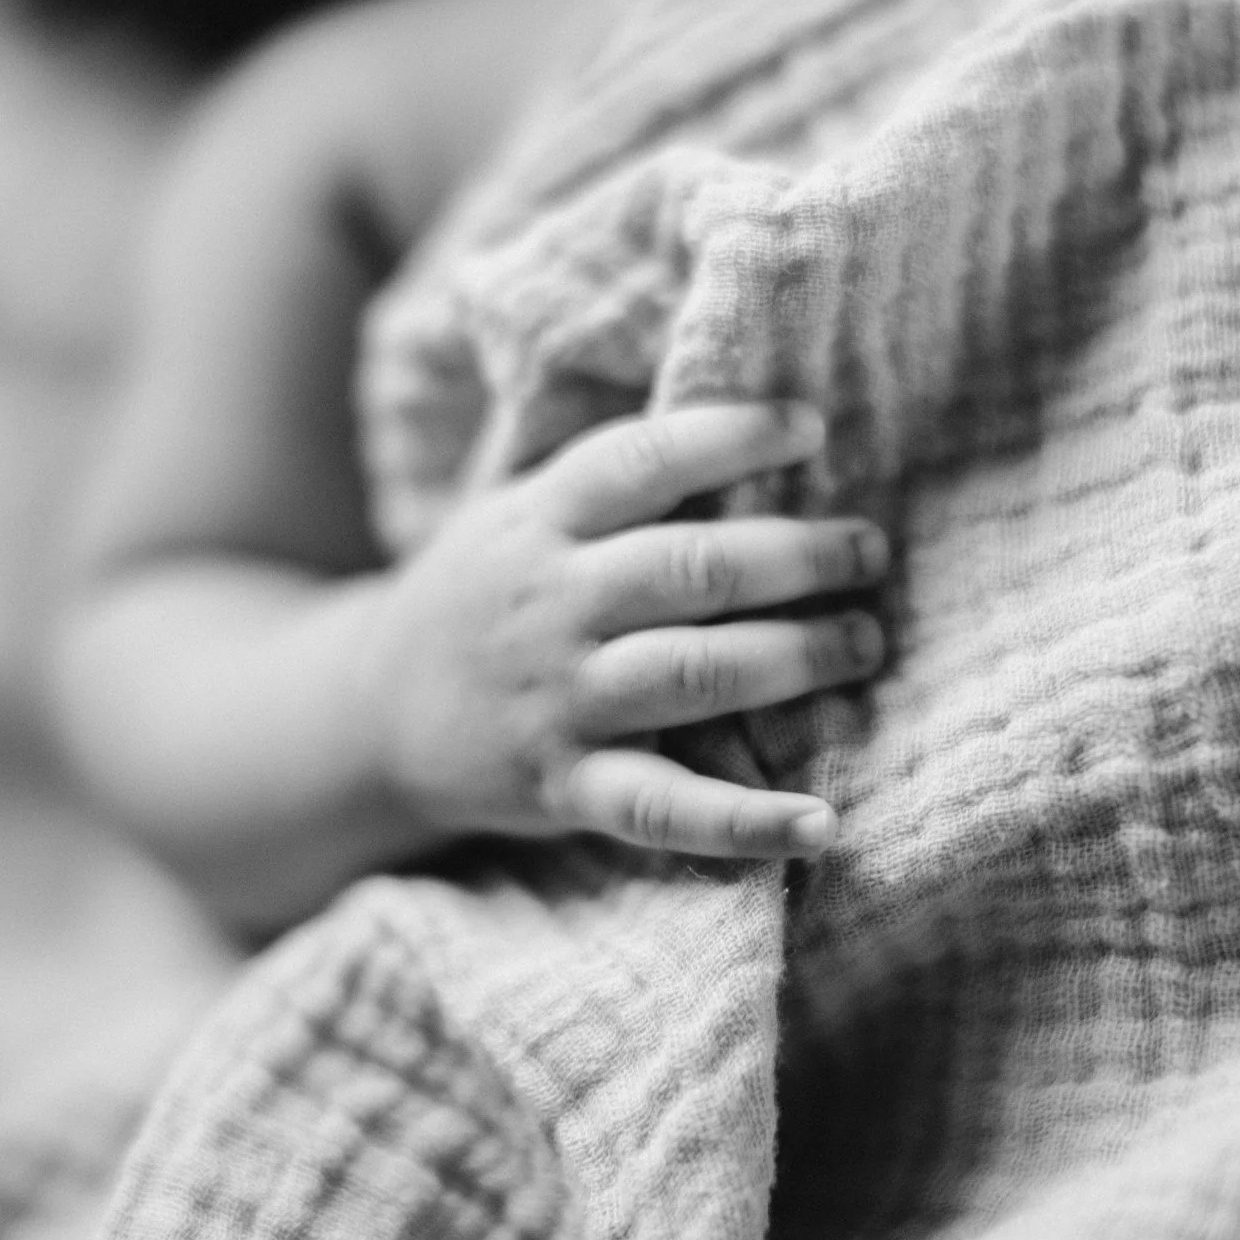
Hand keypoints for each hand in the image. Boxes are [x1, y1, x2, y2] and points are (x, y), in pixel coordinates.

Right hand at [369, 400, 886, 861]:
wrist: (369, 715)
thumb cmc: (483, 593)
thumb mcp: (517, 507)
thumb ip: (612, 472)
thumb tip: (751, 416)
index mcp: (541, 518)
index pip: (642, 461)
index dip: (731, 438)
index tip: (812, 430)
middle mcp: (553, 602)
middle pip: (689, 570)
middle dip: (797, 556)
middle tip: (870, 551)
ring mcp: (561, 699)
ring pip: (692, 674)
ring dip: (795, 658)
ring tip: (866, 642)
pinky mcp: (568, 787)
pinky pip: (666, 809)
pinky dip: (747, 824)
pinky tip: (824, 824)